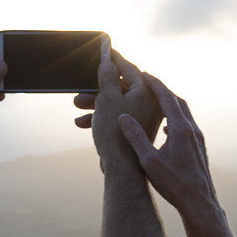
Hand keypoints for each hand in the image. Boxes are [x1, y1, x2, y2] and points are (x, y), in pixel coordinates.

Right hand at [73, 50, 161, 172]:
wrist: (132, 184)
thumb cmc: (121, 146)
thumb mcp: (111, 108)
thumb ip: (110, 82)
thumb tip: (108, 62)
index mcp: (153, 99)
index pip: (136, 72)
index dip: (118, 61)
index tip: (105, 53)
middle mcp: (158, 111)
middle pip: (128, 93)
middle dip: (101, 93)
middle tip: (81, 94)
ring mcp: (155, 127)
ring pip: (125, 110)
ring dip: (101, 110)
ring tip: (79, 117)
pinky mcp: (150, 140)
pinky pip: (129, 125)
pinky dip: (111, 123)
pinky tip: (92, 128)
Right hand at [117, 75, 236, 236]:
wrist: (200, 203)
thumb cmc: (175, 185)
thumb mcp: (149, 161)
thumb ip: (137, 138)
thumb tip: (123, 117)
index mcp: (181, 129)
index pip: (167, 97)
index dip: (154, 84)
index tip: (143, 73)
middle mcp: (192, 130)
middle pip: (177, 101)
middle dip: (161, 90)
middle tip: (146, 83)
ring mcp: (197, 138)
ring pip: (183, 113)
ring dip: (168, 104)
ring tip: (153, 101)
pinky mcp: (198, 147)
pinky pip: (186, 125)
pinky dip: (174, 118)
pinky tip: (166, 128)